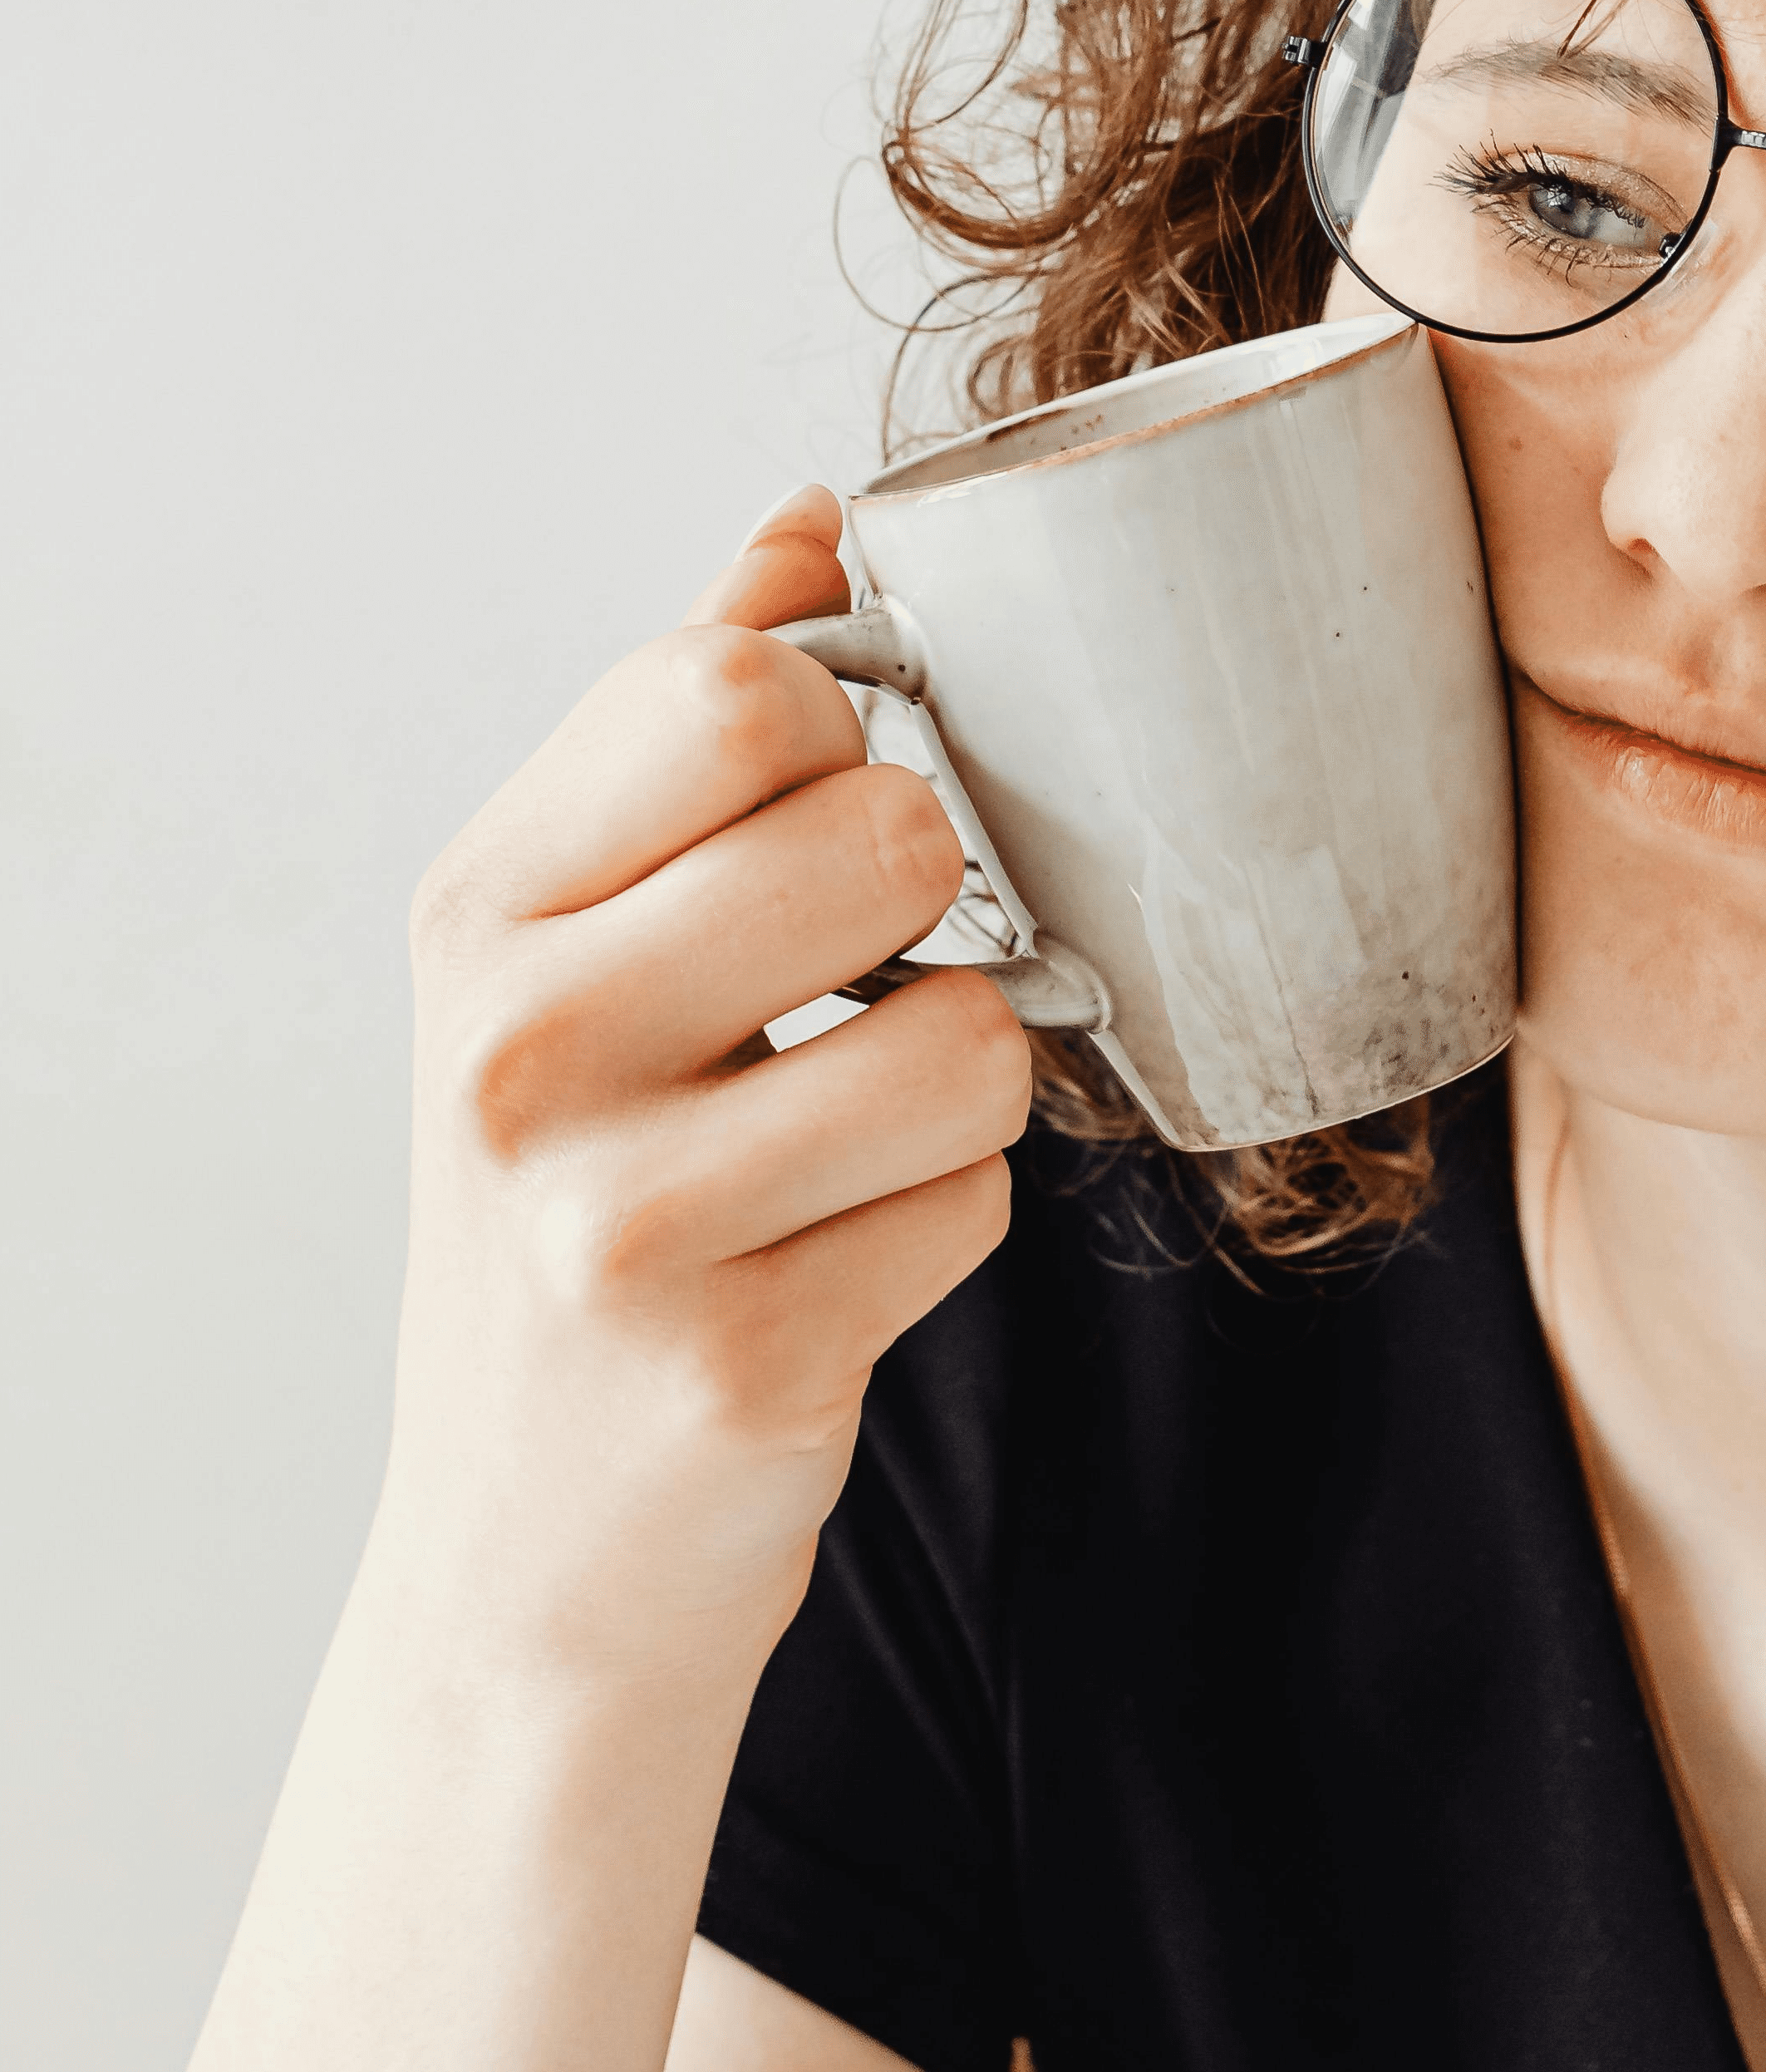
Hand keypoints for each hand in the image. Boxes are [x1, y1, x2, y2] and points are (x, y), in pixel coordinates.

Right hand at [375, 486, 1032, 1687]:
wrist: (528, 1552)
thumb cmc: (579, 1204)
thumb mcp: (573, 950)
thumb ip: (681, 723)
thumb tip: (805, 519)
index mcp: (480, 910)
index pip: (732, 685)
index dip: (838, 736)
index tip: (807, 823)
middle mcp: (520, 1050)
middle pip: (884, 831)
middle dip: (925, 914)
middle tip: (840, 1001)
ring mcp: (623, 1219)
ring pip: (972, 1031)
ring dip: (956, 1090)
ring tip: (841, 1147)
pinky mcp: (746, 1361)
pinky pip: (979, 1201)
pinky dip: (945, 1225)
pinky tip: (832, 1264)